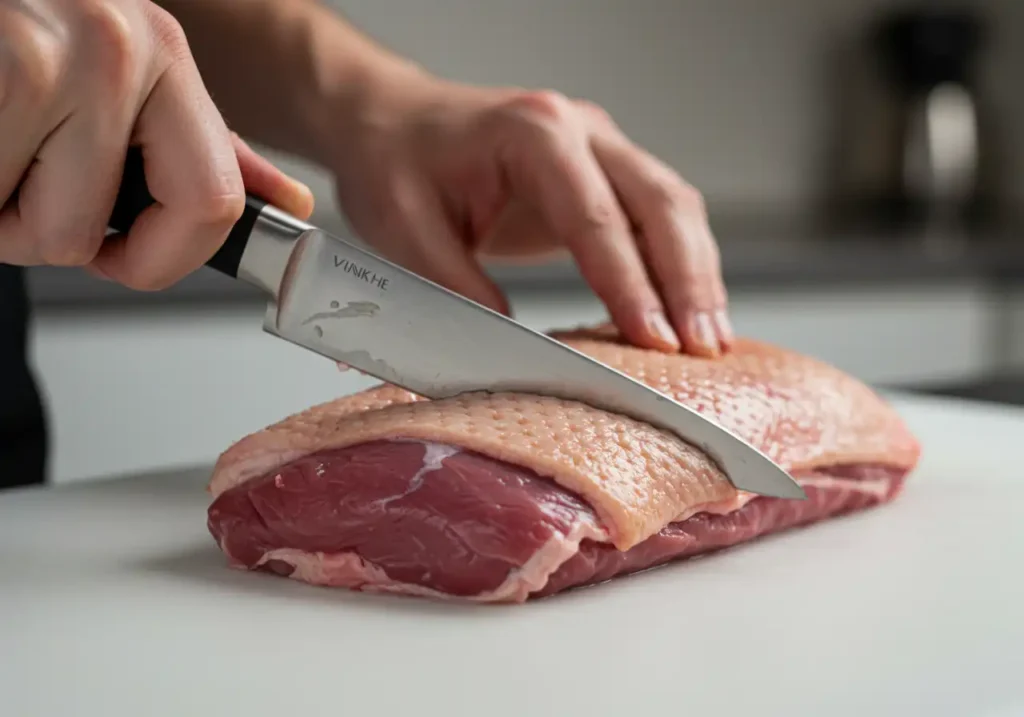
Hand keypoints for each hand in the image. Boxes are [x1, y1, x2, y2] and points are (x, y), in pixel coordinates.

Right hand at [0, 0, 311, 288]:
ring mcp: (45, 63)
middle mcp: (115, 55)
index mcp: (163, 55)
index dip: (162, 259)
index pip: (212, 204)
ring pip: (31, 231)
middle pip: (87, 236)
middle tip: (18, 173)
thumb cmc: (27, 15)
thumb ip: (201, 141)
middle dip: (39, 231)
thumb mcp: (129, 60)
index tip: (122, 258)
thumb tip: (288, 203)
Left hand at [327, 71, 731, 356]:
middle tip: (702, 345)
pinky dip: (681, 264)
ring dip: (698, 274)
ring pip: (674, 207)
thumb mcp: (404, 229)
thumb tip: (514, 349)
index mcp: (533, 133)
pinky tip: (689, 309)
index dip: (630, 283)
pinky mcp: (604, 174)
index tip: (652, 339)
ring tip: (711, 338)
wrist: (392, 123)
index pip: (597, 215)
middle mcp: (580, 130)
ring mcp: (600, 147)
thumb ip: (459, 287)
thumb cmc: (396, 163)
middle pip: (660, 202)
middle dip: (687, 280)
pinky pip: (658, 217)